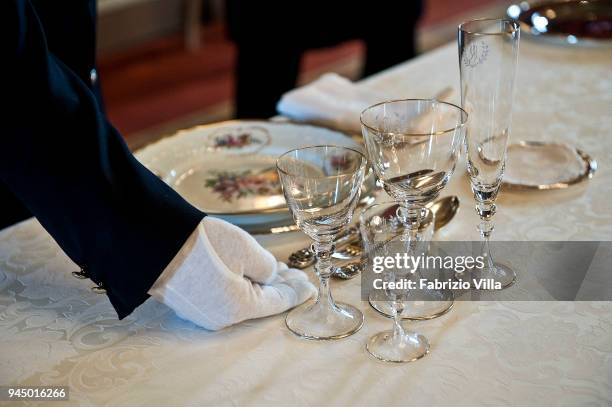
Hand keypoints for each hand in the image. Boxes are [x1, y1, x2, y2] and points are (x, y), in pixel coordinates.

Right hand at [149, 217, 315, 329]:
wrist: (155, 241)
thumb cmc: (203, 244)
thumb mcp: (246, 251)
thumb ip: (267, 268)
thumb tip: (270, 276)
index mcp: (239, 308)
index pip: (278, 302)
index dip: (297, 292)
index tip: (311, 285)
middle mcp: (221, 317)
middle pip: (261, 302)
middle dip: (281, 287)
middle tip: (298, 275)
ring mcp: (203, 311)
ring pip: (243, 298)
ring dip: (262, 284)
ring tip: (279, 271)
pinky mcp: (191, 300)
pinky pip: (226, 295)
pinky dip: (243, 283)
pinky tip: (251, 272)